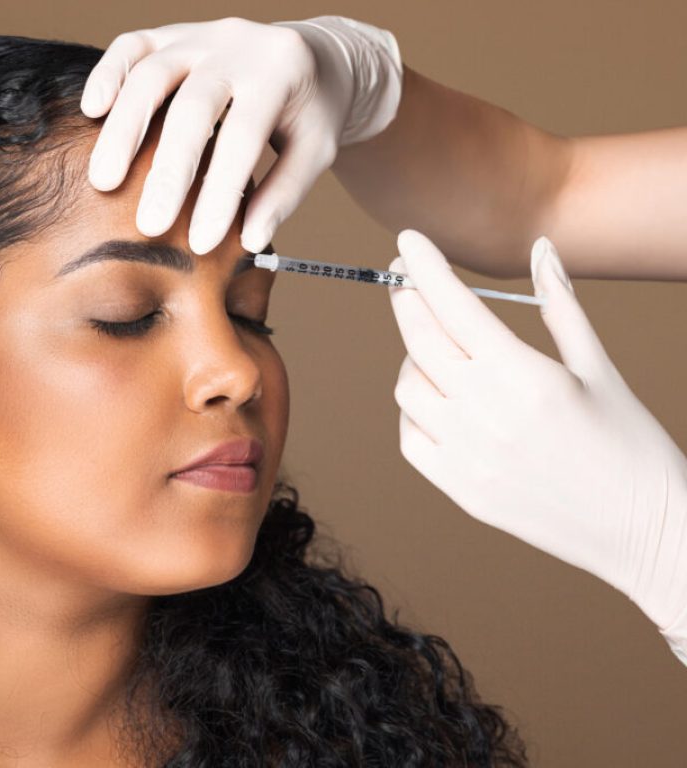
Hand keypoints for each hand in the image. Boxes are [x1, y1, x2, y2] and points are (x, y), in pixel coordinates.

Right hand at [80, 16, 401, 253]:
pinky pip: (132, 46)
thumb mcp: (315, 151)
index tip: (202, 243)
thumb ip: (284, 193)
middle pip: (193, 108)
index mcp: (281, 73)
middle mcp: (237, 45)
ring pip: (152, 74)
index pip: (243, 139)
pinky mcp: (173, 33)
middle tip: (149, 226)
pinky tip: (93, 112)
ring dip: (125, 130)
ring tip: (105, 181)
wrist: (310, 56)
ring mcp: (201, 34)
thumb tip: (251, 241)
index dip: (220, 193)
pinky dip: (109, 75)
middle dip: (169, 171)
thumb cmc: (312, 112)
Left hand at [389, 230, 686, 664]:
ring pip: (407, 386)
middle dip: (406, 299)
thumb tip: (541, 251)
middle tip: (405, 281)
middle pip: (419, 339)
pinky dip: (415, 409)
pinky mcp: (460, 489)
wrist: (643, 533)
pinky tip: (438, 400)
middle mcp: (486, 414)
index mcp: (525, 376)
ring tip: (437, 350)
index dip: (424, 267)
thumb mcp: (599, 369)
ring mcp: (467, 456)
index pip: (454, 306)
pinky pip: (410, 436)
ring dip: (413, 357)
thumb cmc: (630, 445)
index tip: (406, 241)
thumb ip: (560, 306)